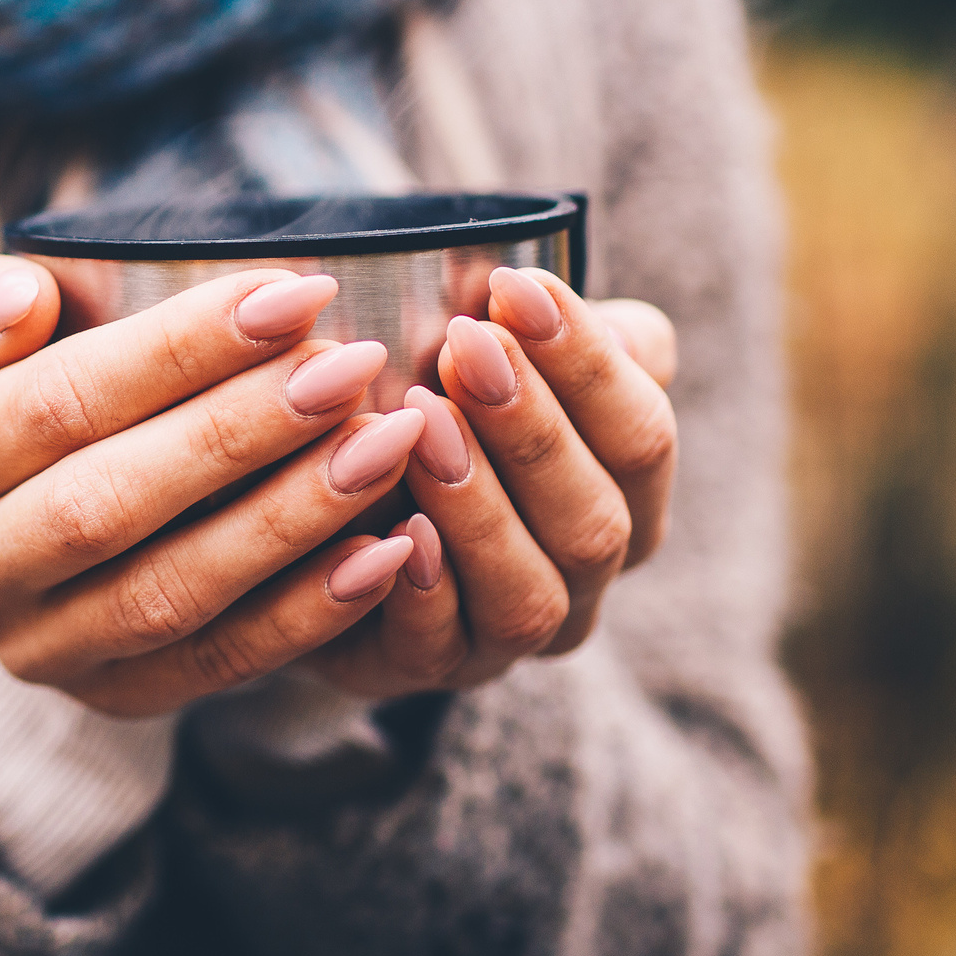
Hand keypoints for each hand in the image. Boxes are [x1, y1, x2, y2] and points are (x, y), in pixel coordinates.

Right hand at [0, 258, 434, 717]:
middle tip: (352, 368)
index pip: (57, 402)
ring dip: (290, 520)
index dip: (178, 350)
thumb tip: (22, 305)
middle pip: (112, 502)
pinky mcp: (110, 699)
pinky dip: (311, 612)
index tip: (293, 295)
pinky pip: (218, 663)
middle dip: (243, 432)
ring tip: (385, 445)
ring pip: (170, 592)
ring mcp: (38, 650)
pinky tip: (390, 551)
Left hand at [309, 267, 678, 696]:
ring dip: (481, 510)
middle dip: (532, 432)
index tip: (516, 290)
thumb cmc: (420, 396)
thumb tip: (543, 286)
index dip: (588, 364)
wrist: (315, 493)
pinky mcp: (425, 669)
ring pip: (530, 596)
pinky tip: (395, 534)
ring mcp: (509, 636)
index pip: (640, 436)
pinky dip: (424, 595)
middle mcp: (583, 575)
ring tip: (422, 429)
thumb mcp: (481, 348)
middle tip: (463, 347)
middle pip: (595, 521)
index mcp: (622, 491)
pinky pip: (437, 650)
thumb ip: (532, 325)